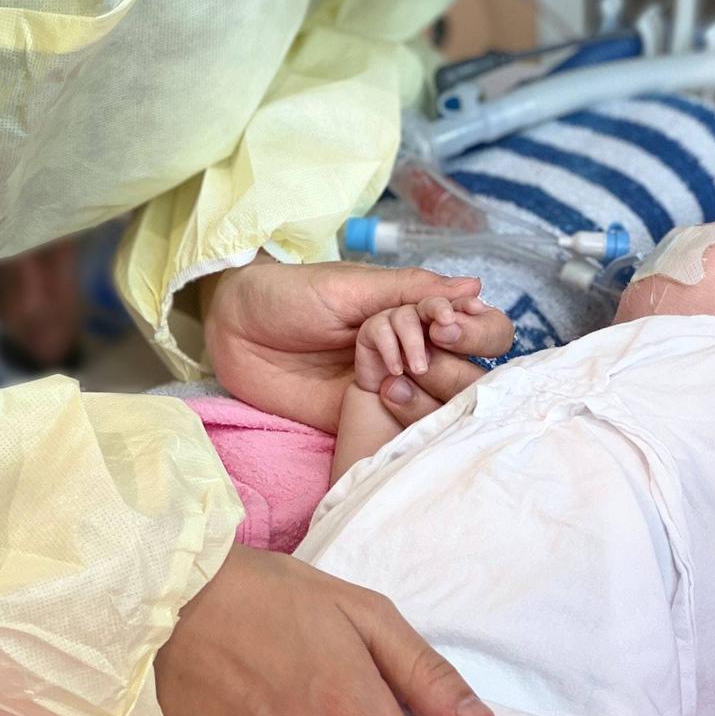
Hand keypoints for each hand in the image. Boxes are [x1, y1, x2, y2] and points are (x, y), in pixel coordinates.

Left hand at [204, 258, 509, 432]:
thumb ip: (411, 290)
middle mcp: (417, 354)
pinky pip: (406, 430)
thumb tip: (475, 285)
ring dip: (429, 390)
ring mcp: (396, 390)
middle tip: (416, 358)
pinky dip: (408, 419)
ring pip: (447, 404)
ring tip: (389, 374)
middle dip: (458, 362)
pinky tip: (386, 400)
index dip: (476, 328)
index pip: (480, 326)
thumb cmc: (291, 295)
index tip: (443, 323)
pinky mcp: (368, 420)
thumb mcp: (352, 285)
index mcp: (419, 314)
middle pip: (476, 370)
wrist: (234, 330)